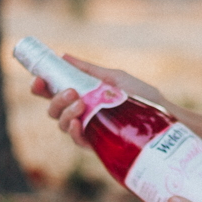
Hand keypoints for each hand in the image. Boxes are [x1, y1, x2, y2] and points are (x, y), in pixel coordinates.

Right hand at [30, 55, 166, 148]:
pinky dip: (73, 130)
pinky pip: (77, 139)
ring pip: (61, 124)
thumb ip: (88, 70)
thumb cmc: (141, 95)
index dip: (41, 87)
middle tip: (71, 92)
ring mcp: (88, 129)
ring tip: (80, 104)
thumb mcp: (114, 77)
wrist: (163, 115)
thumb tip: (63, 56)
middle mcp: (81, 113)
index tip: (38, 80)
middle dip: (55, 99)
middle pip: (53, 109)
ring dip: (64, 112)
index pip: (53, 92)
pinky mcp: (98, 144)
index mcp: (82, 95)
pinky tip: (77, 122)